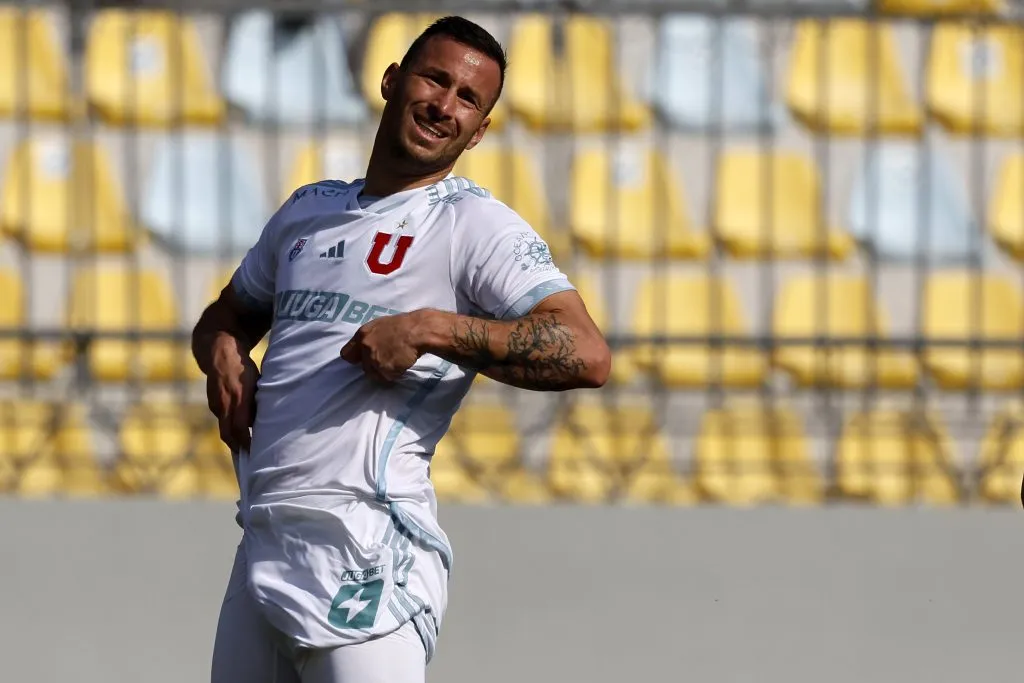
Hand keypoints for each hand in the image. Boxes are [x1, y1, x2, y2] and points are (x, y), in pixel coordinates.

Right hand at [206, 334, 259, 451]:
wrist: (219, 352)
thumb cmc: (244, 367)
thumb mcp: (257, 381)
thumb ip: (258, 401)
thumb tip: (264, 420)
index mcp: (238, 398)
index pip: (240, 428)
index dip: (246, 442)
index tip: (253, 452)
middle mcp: (224, 403)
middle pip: (228, 434)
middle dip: (237, 447)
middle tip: (247, 457)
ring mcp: (216, 404)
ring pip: (225, 427)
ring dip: (234, 437)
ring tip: (245, 445)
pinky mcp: (212, 402)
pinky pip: (222, 418)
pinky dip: (230, 425)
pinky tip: (238, 428)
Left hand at [340, 312, 424, 382]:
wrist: (419, 330)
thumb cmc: (405, 325)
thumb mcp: (381, 325)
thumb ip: (370, 337)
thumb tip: (367, 346)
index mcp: (363, 334)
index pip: (347, 354)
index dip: (356, 359)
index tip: (362, 361)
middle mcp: (365, 346)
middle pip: (365, 367)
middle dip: (375, 367)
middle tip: (389, 360)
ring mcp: (374, 358)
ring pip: (376, 375)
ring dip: (386, 372)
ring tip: (398, 361)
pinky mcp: (384, 369)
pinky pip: (388, 378)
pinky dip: (396, 374)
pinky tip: (403, 363)